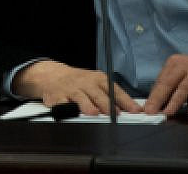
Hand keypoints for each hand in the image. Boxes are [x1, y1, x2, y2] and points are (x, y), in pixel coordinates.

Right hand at [12, 60, 140, 116]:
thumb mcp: (96, 83)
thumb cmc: (79, 82)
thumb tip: (133, 110)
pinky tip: (70, 113)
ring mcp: (71, 90)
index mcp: (98, 80)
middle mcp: (85, 83)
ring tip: (93, 113)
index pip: (114, 90)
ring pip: (80, 98)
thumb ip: (112, 96)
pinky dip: (66, 109)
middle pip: (98, 94)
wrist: (51, 74)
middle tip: (116, 114)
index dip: (125, 101)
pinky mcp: (57, 97)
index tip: (135, 111)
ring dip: (87, 106)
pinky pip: (62, 104)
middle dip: (107, 104)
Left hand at [144, 53, 187, 116]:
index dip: (152, 95)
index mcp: (173, 63)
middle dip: (158, 99)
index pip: (160, 81)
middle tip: (151, 111)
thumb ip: (171, 84)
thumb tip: (156, 102)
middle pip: (168, 83)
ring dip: (175, 102)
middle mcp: (183, 66)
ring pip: (183, 88)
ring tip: (167, 113)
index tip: (146, 107)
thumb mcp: (181, 72)